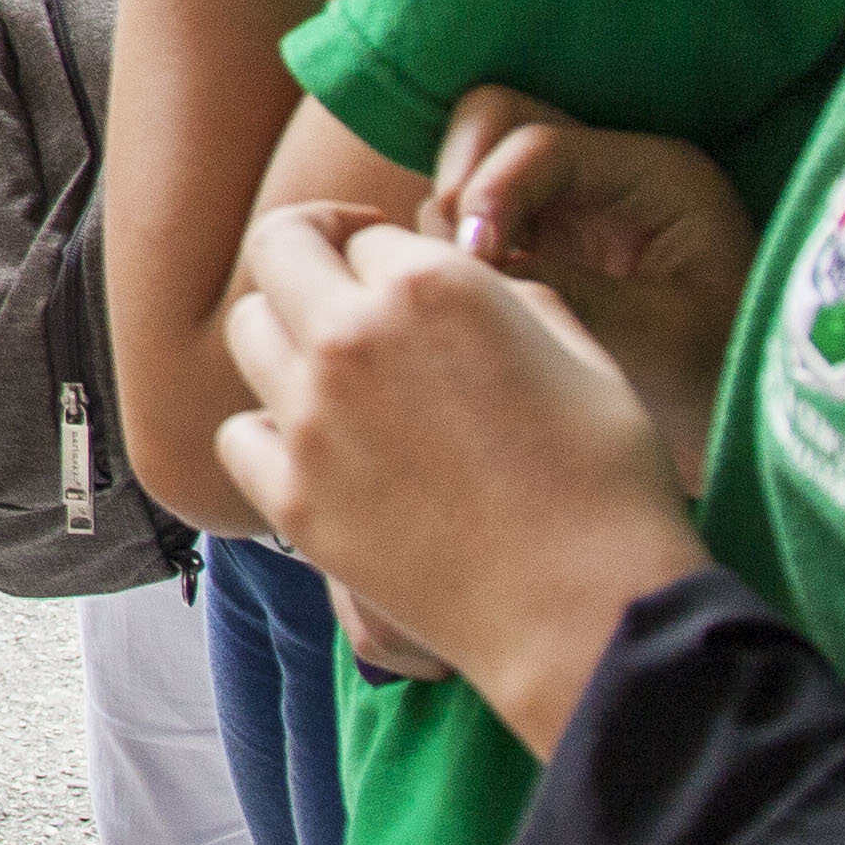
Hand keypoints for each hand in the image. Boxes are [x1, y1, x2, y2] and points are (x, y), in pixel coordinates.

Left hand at [213, 202, 707, 758]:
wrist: (586, 611)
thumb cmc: (605, 481)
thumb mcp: (579, 350)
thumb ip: (507, 294)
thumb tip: (467, 278)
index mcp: (431, 284)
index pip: (368, 232)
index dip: (390, 255)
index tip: (404, 283)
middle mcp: (353, 336)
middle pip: (279, 247)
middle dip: (311, 252)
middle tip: (341, 286)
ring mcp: (310, 418)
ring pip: (249, 329)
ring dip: (286, 335)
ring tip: (333, 372)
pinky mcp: (290, 498)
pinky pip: (238, 434)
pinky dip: (268, 433)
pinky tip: (313, 450)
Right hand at [431, 86, 759, 488]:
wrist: (747, 419)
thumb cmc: (721, 378)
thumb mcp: (656, 340)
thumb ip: (568, 294)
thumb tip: (472, 270)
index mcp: (657, 174)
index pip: (541, 143)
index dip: (492, 193)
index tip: (478, 264)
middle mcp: (609, 167)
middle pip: (494, 119)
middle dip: (464, 184)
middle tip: (465, 266)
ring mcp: (573, 197)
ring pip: (472, 161)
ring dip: (456, 219)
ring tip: (478, 291)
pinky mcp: (546, 234)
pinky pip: (476, 212)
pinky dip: (461, 246)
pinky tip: (483, 301)